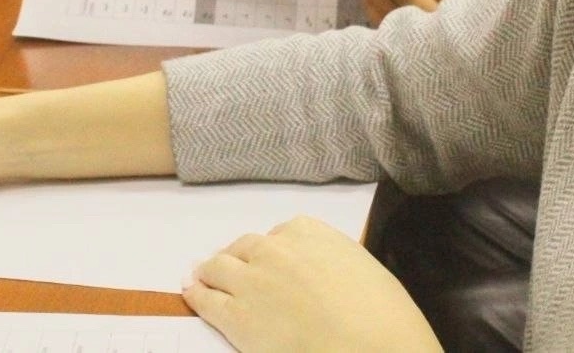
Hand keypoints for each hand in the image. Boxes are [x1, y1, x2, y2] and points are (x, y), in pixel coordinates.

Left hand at [184, 215, 440, 351]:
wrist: (374, 347)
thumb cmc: (382, 315)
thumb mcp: (361, 267)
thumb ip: (331, 260)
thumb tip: (321, 272)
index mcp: (309, 232)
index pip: (279, 235)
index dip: (272, 252)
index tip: (271, 263)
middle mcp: (275, 248)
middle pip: (245, 247)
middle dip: (240, 259)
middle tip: (233, 269)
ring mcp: (252, 280)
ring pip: (219, 266)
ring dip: (212, 271)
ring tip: (201, 276)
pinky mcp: (236, 317)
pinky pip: (206, 298)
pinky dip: (196, 294)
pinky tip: (191, 292)